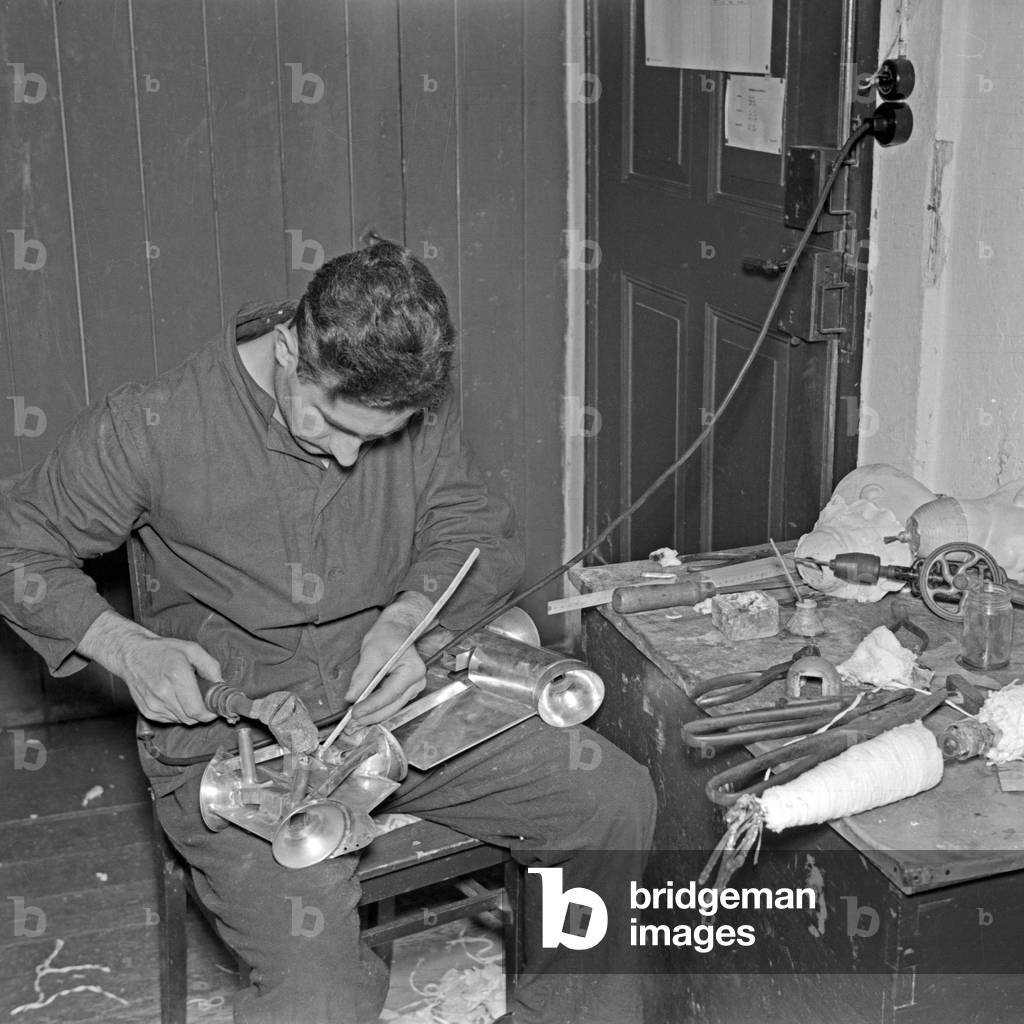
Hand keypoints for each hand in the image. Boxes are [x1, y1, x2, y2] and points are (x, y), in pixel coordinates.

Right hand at [119, 634, 222, 724]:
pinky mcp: (147, 711)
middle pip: (191, 718)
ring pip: (181, 720)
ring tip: (186, 695)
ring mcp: (153, 704)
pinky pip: (170, 719)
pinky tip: (175, 698)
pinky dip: (177, 712)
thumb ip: (210, 666)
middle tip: (203, 700)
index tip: (214, 708)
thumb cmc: (162, 651)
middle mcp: (164, 693)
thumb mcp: (192, 649)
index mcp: (177, 676)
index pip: (197, 710)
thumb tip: (220, 684)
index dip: (209, 713)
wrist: (132, 655)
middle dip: (202, 712)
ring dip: (189, 712)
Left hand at [345, 600, 429, 726]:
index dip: (371, 706)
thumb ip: (362, 676)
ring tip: (354, 721)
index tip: (354, 713)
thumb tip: (351, 697)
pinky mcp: (407, 691)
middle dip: (371, 716)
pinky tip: (364, 713)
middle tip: (351, 724)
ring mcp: (414, 688)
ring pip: (392, 708)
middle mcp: (418, 682)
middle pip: (393, 705)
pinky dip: (378, 709)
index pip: (390, 694)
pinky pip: (392, 704)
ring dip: (374, 715)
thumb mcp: (371, 652)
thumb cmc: (387, 636)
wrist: (397, 629)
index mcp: (413, 670)